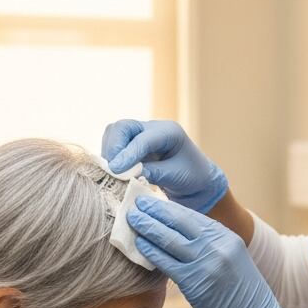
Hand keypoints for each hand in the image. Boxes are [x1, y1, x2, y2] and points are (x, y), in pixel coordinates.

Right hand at [102, 119, 228, 213]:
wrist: (198, 180)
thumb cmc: (193, 177)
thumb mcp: (177, 176)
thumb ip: (154, 173)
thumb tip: (129, 173)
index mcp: (169, 132)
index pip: (142, 139)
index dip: (127, 154)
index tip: (115, 170)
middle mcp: (152, 128)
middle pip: (122, 127)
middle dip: (114, 147)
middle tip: (112, 170)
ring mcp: (140, 135)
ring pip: (114, 134)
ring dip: (109, 152)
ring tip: (113, 172)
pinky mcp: (132, 145)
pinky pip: (114, 144)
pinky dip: (110, 157)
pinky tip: (115, 171)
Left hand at [126, 197, 307, 307]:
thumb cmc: (241, 293)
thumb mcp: (231, 259)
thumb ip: (209, 245)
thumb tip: (179, 235)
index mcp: (226, 236)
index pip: (192, 215)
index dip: (169, 207)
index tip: (153, 202)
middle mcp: (217, 245)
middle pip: (179, 221)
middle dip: (155, 211)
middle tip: (136, 203)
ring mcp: (206, 263)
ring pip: (169, 239)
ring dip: (148, 227)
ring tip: (132, 219)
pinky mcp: (195, 282)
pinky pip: (167, 262)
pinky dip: (150, 251)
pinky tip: (139, 244)